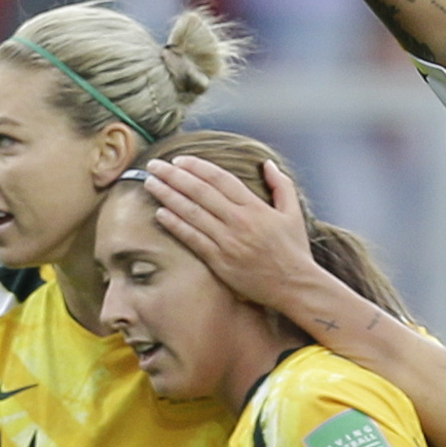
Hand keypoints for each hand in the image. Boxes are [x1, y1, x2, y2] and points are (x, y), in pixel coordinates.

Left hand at [138, 156, 314, 310]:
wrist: (295, 286)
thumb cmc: (294, 250)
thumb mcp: (293, 213)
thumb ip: (281, 185)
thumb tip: (267, 164)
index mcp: (256, 207)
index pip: (220, 179)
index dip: (197, 167)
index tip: (179, 160)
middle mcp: (239, 221)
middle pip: (200, 192)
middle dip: (173, 176)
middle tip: (154, 165)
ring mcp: (228, 242)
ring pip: (192, 213)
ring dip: (168, 196)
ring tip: (150, 184)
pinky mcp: (220, 261)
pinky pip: (193, 239)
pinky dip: (176, 225)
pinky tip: (160, 213)